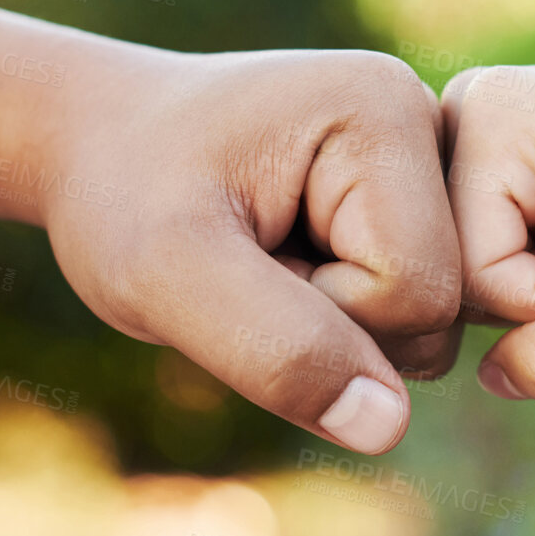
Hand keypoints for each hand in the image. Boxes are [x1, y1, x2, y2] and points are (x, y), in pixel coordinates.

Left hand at [39, 48, 461, 453]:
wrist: (96, 143)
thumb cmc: (120, 193)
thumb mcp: (165, 273)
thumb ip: (276, 349)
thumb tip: (388, 427)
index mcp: (387, 109)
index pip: (417, 292)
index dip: (320, 314)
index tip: (239, 251)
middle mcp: (430, 124)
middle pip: (438, 312)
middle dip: (331, 323)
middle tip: (246, 257)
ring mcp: (427, 165)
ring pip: (429, 324)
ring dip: (333, 326)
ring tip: (263, 258)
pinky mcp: (411, 204)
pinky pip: (410, 315)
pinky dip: (341, 318)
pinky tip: (288, 263)